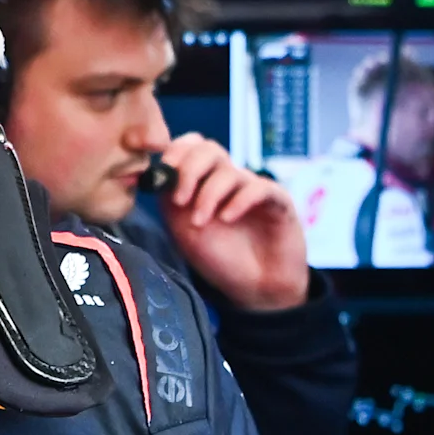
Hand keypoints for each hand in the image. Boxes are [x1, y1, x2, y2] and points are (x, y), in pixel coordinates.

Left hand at [156, 134, 311, 311]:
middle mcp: (228, 180)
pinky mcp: (278, 201)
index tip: (163, 171)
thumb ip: (169, 200)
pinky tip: (226, 219)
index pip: (191, 146)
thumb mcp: (183, 228)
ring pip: (229, 171)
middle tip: (179, 200)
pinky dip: (237, 202)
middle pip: (209, 149)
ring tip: (201, 223)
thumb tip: (155, 173)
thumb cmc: (218, 257)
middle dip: (189, 170)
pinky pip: (258, 188)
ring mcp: (253, 188)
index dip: (176, 151)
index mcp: (203, 181)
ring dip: (208, 195)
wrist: (254, 287)